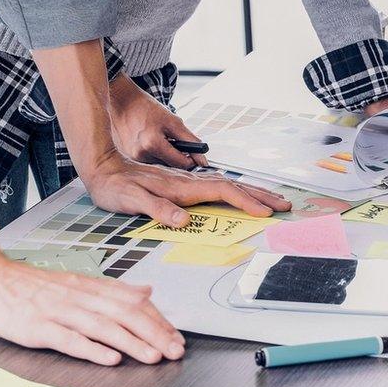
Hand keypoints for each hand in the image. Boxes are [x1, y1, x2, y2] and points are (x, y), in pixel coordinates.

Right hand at [0, 256, 185, 364]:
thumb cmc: (30, 284)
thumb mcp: (77, 280)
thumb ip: (113, 289)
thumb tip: (146, 291)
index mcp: (90, 287)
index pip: (133, 302)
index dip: (158, 319)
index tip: (177, 336)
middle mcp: (80, 297)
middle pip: (125, 314)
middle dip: (154, 333)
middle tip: (175, 349)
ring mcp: (60, 312)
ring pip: (103, 327)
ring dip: (131, 343)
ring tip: (153, 356)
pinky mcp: (39, 327)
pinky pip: (69, 339)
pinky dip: (92, 349)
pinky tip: (110, 358)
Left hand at [84, 151, 290, 225]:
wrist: (102, 166)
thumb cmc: (114, 187)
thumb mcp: (130, 199)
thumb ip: (156, 208)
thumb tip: (182, 220)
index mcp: (182, 186)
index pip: (223, 191)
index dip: (246, 202)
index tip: (265, 212)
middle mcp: (190, 181)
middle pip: (234, 186)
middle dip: (261, 196)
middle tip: (285, 205)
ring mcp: (188, 181)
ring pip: (229, 185)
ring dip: (253, 193)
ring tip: (273, 200)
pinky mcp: (184, 184)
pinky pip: (219, 187)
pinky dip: (237, 192)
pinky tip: (242, 195)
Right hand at [109, 74, 205, 169]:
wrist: (123, 102)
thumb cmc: (147, 109)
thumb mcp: (174, 122)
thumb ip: (191, 141)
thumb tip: (202, 160)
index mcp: (152, 144)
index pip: (181, 164)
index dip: (192, 159)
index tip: (195, 155)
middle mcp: (140, 155)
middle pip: (170, 166)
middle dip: (177, 156)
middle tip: (173, 140)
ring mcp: (132, 158)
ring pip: (160, 165)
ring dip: (165, 156)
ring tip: (159, 139)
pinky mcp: (127, 159)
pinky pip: (149, 163)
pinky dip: (154, 155)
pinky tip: (150, 142)